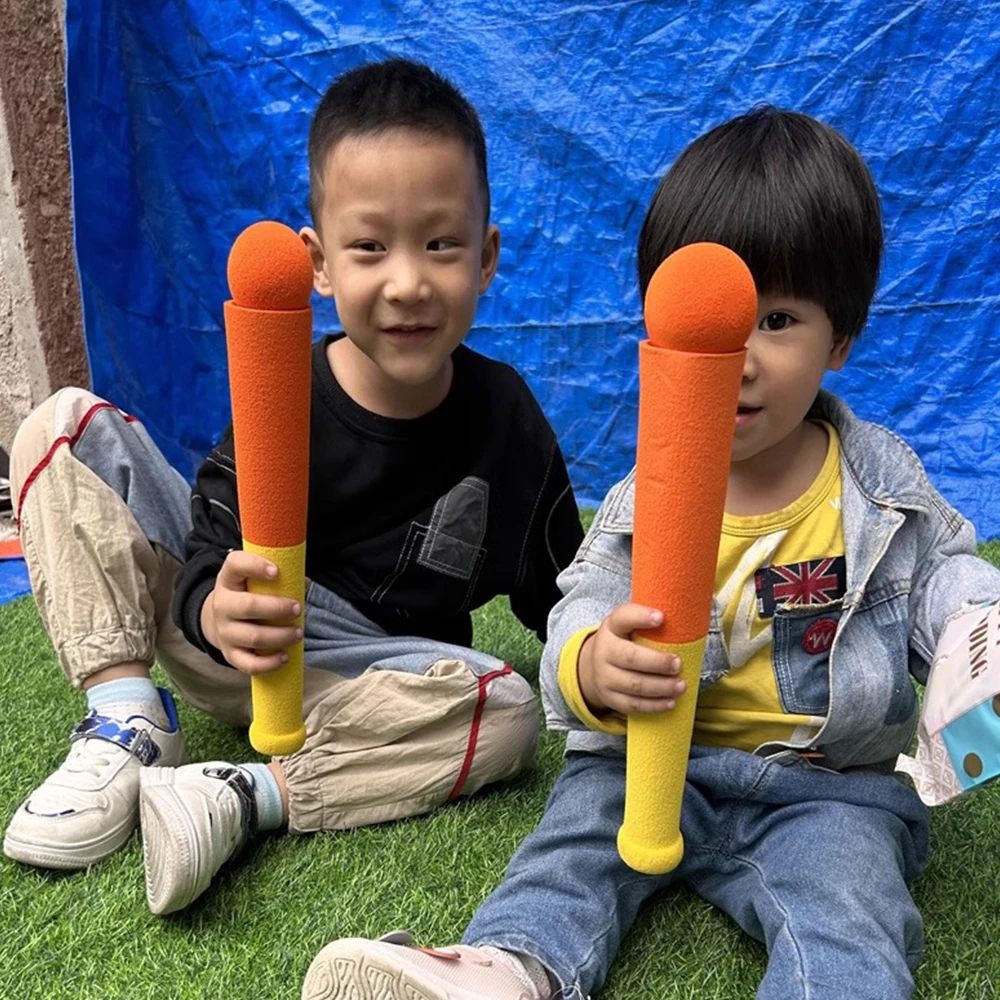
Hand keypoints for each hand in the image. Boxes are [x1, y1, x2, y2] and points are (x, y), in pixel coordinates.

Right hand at [201, 550, 302, 674]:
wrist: (220, 620)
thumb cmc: (247, 594)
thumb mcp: (255, 580)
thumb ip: (280, 578)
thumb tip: (304, 583)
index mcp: (229, 579)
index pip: (235, 564)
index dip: (255, 566)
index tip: (276, 572)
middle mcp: (222, 605)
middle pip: (248, 606)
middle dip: (277, 608)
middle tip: (297, 609)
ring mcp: (224, 631)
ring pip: (252, 636)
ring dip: (280, 636)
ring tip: (298, 633)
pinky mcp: (230, 654)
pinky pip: (248, 664)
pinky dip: (269, 663)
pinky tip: (285, 657)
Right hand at [577, 603, 685, 714]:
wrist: (595, 666)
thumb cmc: (622, 642)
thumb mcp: (627, 626)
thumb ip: (647, 623)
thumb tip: (683, 620)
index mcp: (611, 628)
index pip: (622, 618)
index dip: (640, 617)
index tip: (661, 617)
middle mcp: (604, 651)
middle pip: (630, 657)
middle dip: (657, 662)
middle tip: (678, 664)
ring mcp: (605, 677)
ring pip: (634, 685)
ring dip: (661, 687)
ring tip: (681, 686)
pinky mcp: (610, 698)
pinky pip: (633, 705)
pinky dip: (654, 705)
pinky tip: (671, 702)